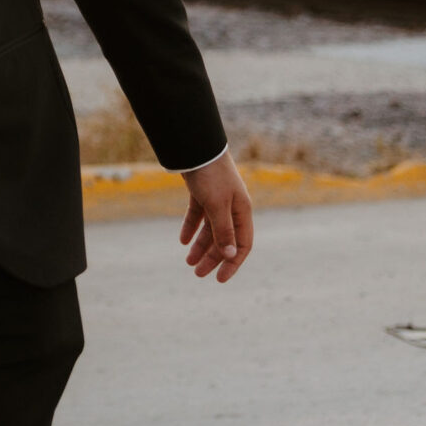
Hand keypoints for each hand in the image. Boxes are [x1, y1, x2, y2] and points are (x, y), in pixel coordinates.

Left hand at [178, 153, 253, 282]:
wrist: (195, 145)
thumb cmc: (211, 175)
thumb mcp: (217, 205)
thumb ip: (223, 230)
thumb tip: (231, 255)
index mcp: (242, 212)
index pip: (243, 244)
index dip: (233, 263)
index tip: (220, 279)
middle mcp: (232, 207)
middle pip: (224, 239)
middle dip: (212, 258)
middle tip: (197, 273)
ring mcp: (216, 200)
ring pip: (209, 229)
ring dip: (200, 246)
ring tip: (188, 262)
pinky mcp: (201, 192)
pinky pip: (197, 215)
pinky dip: (190, 227)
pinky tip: (182, 240)